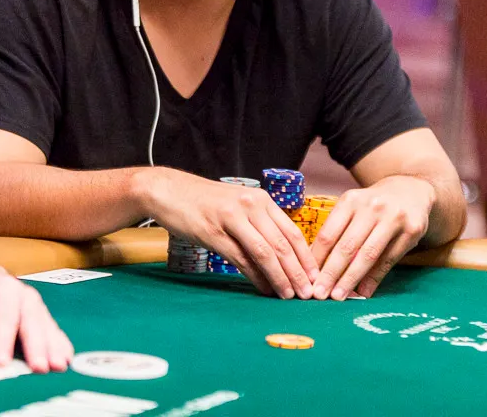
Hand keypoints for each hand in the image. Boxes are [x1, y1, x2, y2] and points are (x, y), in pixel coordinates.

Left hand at [0, 261, 73, 372]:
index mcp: (2, 288)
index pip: (4, 316)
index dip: (3, 340)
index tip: (2, 364)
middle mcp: (25, 294)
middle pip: (31, 321)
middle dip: (36, 346)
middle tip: (38, 369)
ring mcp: (37, 304)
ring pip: (46, 326)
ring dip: (53, 348)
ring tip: (58, 367)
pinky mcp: (44, 315)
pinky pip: (54, 330)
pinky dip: (61, 345)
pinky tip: (67, 359)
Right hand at [146, 169, 316, 298]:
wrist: (169, 190)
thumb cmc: (205, 202)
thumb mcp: (238, 206)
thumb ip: (259, 225)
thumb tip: (281, 258)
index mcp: (261, 200)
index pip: (292, 231)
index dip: (307, 257)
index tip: (317, 278)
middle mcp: (251, 206)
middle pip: (282, 244)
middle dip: (299, 272)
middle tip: (308, 294)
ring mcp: (232, 218)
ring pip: (265, 252)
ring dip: (281, 277)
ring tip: (290, 296)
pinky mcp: (214, 232)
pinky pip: (241, 258)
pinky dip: (256, 277)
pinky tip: (264, 289)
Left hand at [310, 176, 433, 299]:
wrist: (411, 191)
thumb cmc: (373, 206)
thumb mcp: (353, 209)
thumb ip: (338, 232)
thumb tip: (318, 267)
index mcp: (351, 200)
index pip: (329, 233)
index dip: (317, 258)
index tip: (308, 279)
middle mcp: (372, 206)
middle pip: (347, 246)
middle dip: (331, 273)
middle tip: (320, 294)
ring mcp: (393, 218)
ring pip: (368, 255)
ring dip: (351, 279)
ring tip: (339, 296)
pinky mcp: (412, 230)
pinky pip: (389, 260)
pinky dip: (374, 278)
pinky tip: (364, 292)